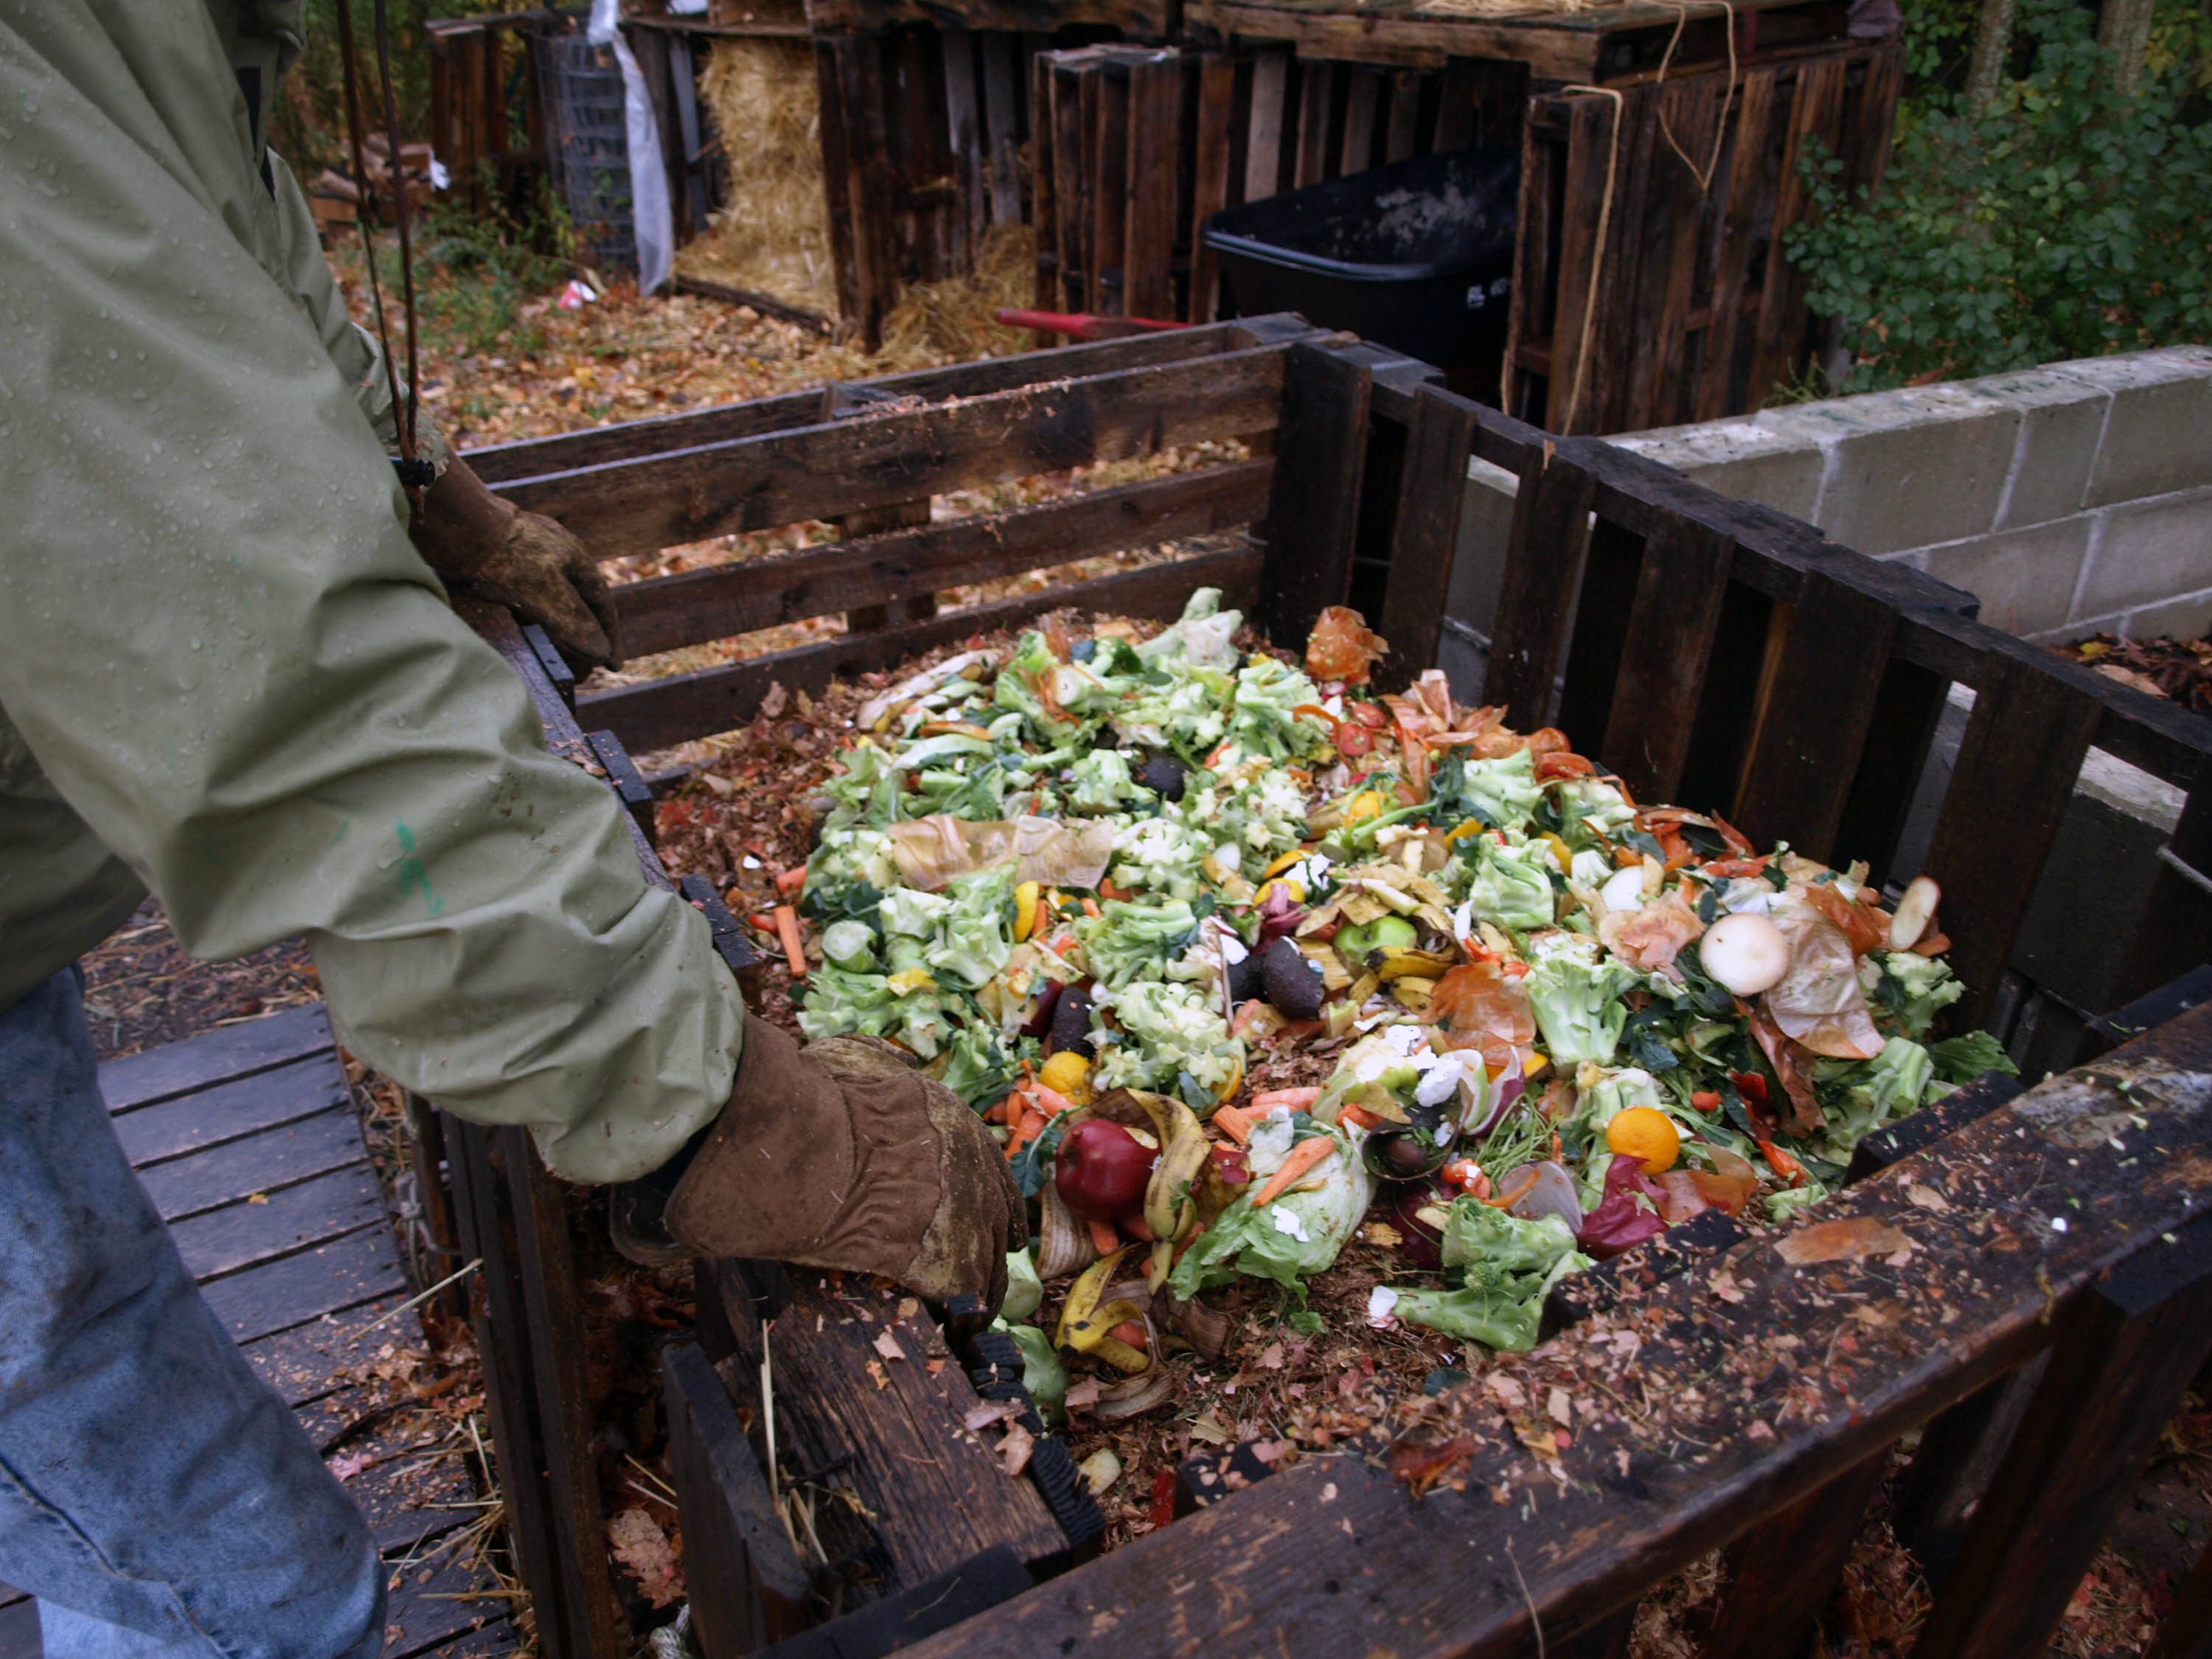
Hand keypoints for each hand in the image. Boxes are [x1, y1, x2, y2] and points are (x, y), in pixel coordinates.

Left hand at [411, 458, 621, 671]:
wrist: (456, 527)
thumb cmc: (503, 558)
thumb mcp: (547, 595)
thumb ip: (576, 625)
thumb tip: (600, 653)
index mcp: (576, 558)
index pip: (602, 604)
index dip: (608, 637)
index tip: (612, 666)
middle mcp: (557, 557)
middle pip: (578, 606)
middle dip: (582, 641)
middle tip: (581, 673)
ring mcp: (529, 559)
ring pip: (552, 604)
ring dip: (558, 634)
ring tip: (557, 663)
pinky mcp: (502, 564)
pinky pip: (528, 599)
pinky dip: (535, 622)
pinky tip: (529, 636)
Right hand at [664, 1016, 1025, 1309]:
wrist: (810, 1152)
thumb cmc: (824, 1101)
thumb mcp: (859, 1058)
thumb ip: (885, 1065)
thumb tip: (896, 1063)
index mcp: (957, 1124)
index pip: (992, 1168)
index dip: (992, 1195)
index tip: (997, 1215)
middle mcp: (974, 1171)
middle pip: (999, 1218)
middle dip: (997, 1241)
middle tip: (995, 1262)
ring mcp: (964, 1219)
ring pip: (987, 1261)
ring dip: (983, 1282)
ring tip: (980, 1307)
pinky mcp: (944, 1263)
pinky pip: (964, 1292)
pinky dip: (961, 1308)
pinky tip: (957, 1323)